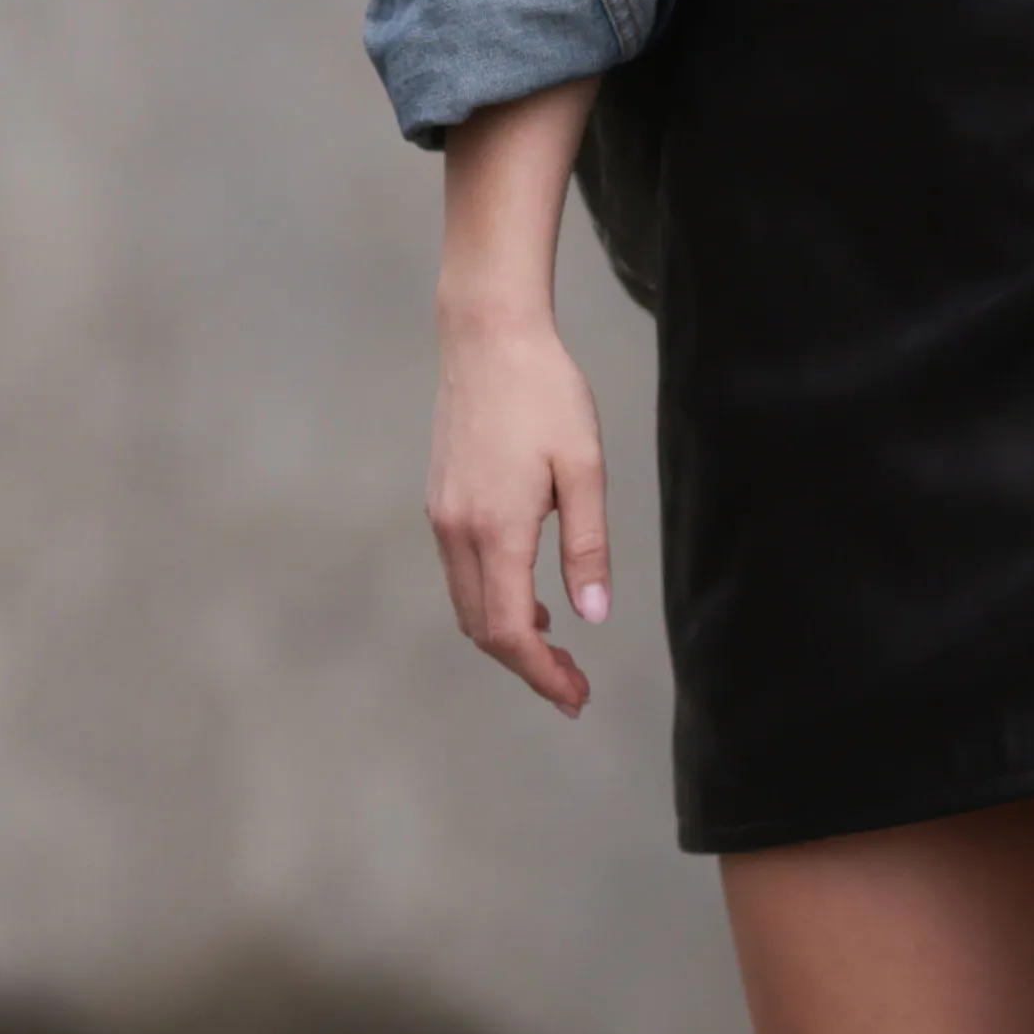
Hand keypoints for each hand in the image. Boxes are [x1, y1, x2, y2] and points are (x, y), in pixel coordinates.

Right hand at [428, 312, 612, 715]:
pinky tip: (531, 596)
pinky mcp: (440, 502)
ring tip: (557, 648)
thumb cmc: (545, 393)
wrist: (488, 337)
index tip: (576, 697)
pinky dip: (493, 601)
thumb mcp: (584, 468)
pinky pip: (462, 575)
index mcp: (496, 528)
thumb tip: (593, 617)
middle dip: (528, 666)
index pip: (510, 631)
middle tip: (575, 686)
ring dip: (508, 635)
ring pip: (468, 605)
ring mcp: (442, 517)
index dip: (542, 674)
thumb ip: (588, 547)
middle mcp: (457, 531)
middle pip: (483, 629)